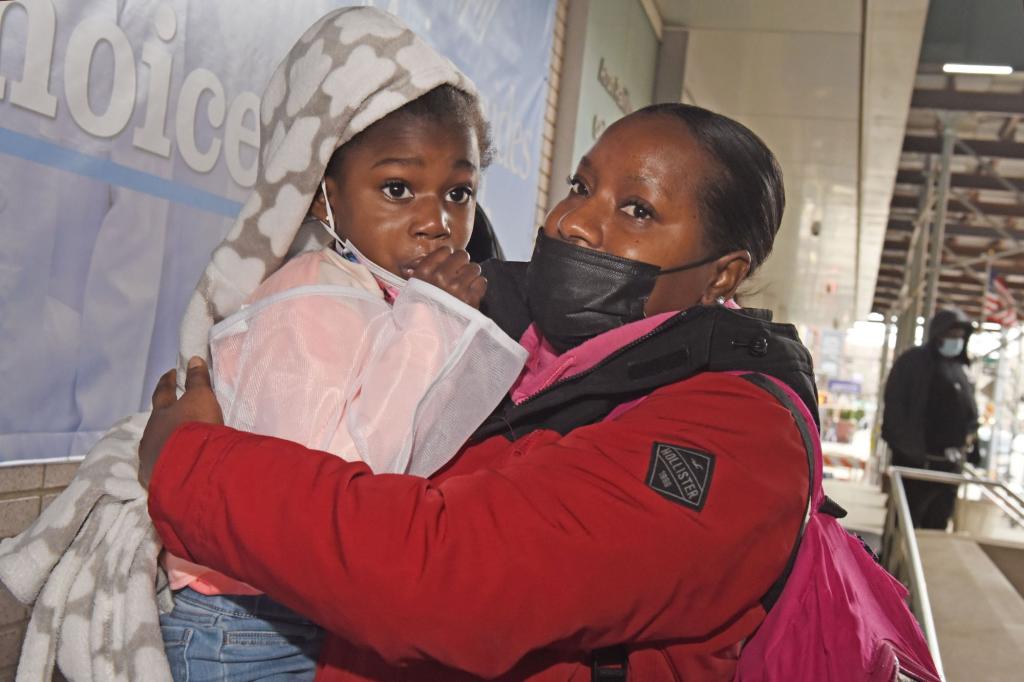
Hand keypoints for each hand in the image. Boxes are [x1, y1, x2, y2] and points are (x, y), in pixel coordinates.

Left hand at [139, 357, 223, 485]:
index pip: (163, 393)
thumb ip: (197, 380)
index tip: (171, 373)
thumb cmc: (195, 427)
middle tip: (174, 413)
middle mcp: (150, 436)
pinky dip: (169, 464)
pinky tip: (177, 468)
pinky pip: (162, 468)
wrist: (192, 469)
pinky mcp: (156, 480)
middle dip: (165, 417)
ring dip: (166, 443)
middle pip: (156, 422)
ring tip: (178, 445)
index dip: (168, 382)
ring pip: (157, 447)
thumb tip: (193, 360)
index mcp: (160, 414)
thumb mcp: (201, 398)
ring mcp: (150, 460)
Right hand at [411, 247, 486, 308]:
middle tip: (459, 271)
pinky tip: (471, 291)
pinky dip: (478, 285)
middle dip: (462, 262)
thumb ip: (423, 272)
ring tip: (466, 282)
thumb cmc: (418, 312)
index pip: (445, 250)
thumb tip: (439, 257)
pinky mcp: (470, 300)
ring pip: (474, 268)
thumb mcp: (411, 289)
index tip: (448, 263)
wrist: (427, 337)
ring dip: (471, 274)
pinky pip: (481, 282)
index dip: (449, 255)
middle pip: (462, 255)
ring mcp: (457, 288)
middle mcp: (440, 278)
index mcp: (424, 273)